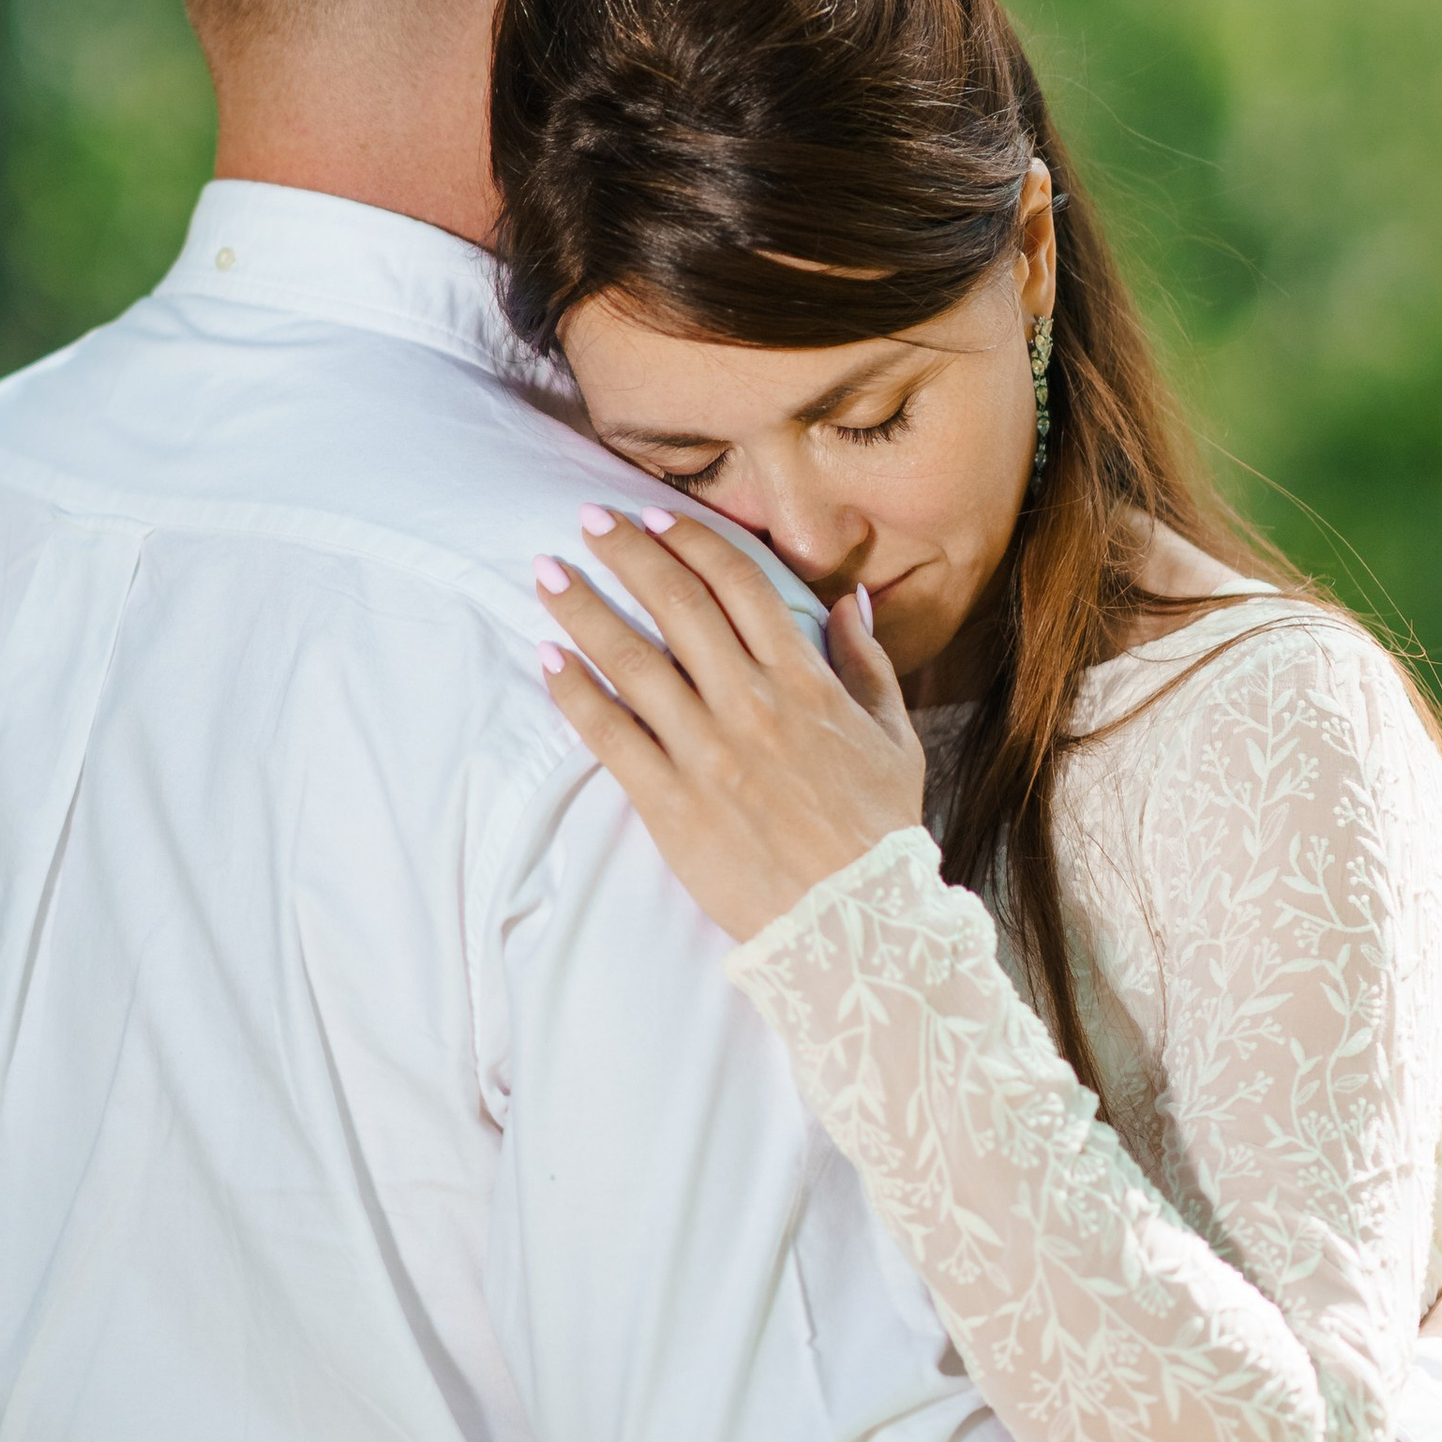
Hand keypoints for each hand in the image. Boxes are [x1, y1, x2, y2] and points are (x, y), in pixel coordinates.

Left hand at [536, 508, 927, 941]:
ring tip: (546, 573)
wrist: (855, 924)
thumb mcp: (895, 739)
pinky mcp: (671, 804)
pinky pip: (611, 736)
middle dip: (626, 554)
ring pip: (633, 661)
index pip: (740, 586)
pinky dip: (575, 693)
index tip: (656, 517)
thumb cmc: (878, 832)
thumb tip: (848, 603)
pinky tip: (549, 658)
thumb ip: (867, 665)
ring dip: (584, 609)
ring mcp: (707, 753)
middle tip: (586, 518)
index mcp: (806, 683)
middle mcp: (751, 705)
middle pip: (677, 606)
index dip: (693, 543)